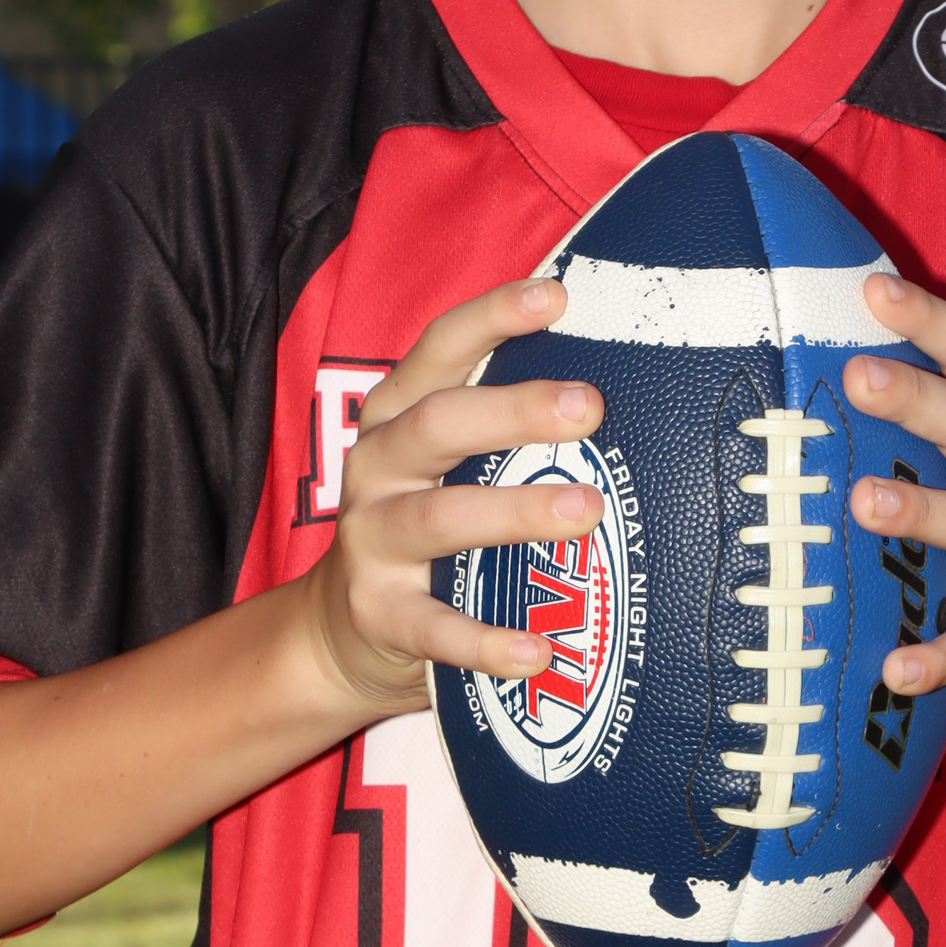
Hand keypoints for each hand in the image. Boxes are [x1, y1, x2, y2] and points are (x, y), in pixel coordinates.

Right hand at [301, 279, 603, 717]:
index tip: (557, 296)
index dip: (493, 317)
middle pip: (439, 424)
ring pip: (440, 519)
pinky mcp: (379, 613)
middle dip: (514, 410)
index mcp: (397, 416)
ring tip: (586, 509)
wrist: (336, 631)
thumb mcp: (441, 462)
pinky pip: (436, 628)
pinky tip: (539, 650)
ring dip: (515, 512)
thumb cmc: (419, 523)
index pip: (440, 349)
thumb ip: (499, 426)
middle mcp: (377, 468)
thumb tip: (609, 386)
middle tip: (589, 407)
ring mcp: (371, 542)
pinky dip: (487, 641)